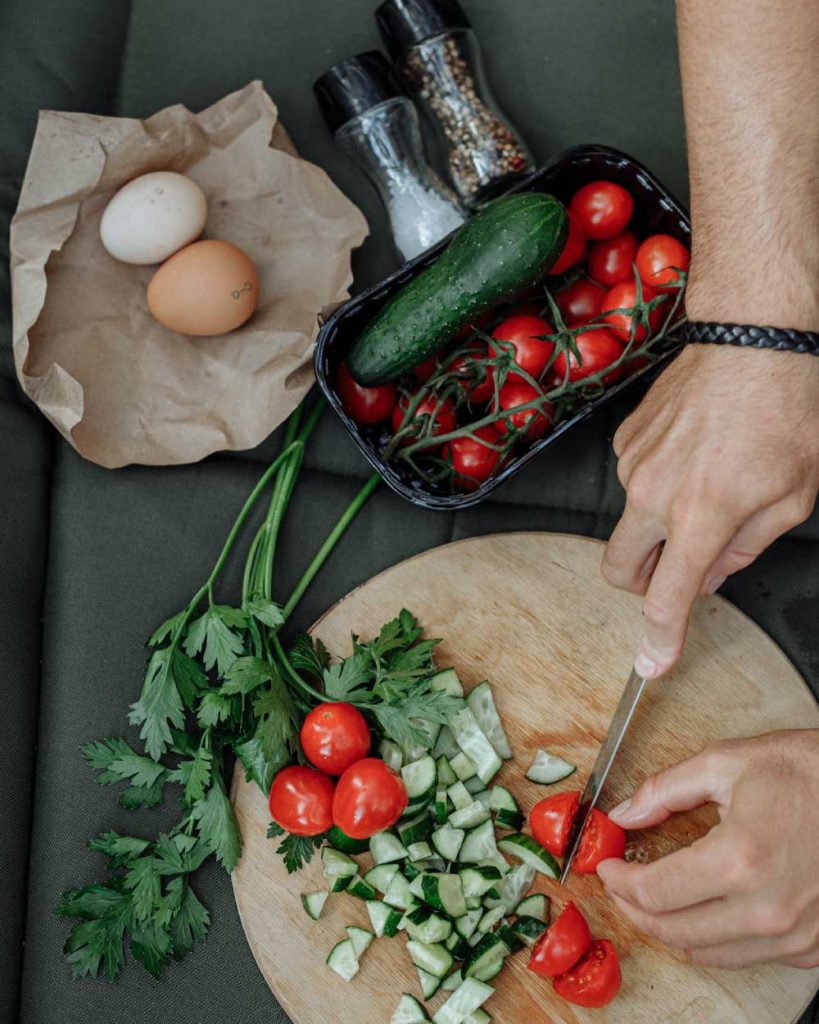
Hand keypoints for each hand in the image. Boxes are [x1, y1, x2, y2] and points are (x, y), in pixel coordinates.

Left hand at [597, 730, 818, 967]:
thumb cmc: (808, 772)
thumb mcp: (727, 763)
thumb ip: (664, 790)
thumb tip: (623, 813)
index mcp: (741, 859)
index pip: (654, 892)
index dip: (617, 881)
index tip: (606, 866)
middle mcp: (768, 910)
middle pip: (673, 932)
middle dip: (634, 908)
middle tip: (621, 884)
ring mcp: (794, 936)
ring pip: (706, 953)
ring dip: (672, 926)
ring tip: (658, 893)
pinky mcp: (812, 948)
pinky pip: (746, 955)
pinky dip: (715, 935)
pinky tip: (707, 903)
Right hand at [602, 344, 818, 677]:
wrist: (755, 338)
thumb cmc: (785, 409)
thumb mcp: (793, 494)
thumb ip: (747, 547)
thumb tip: (713, 575)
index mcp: (701, 514)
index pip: (666, 597)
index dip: (659, 638)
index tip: (652, 662)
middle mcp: (654, 493)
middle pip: (618, 569)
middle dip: (641, 584)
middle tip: (676, 571)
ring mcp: (633, 464)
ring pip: (630, 522)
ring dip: (657, 524)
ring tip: (706, 483)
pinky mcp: (626, 440)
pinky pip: (633, 481)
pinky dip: (657, 485)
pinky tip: (693, 455)